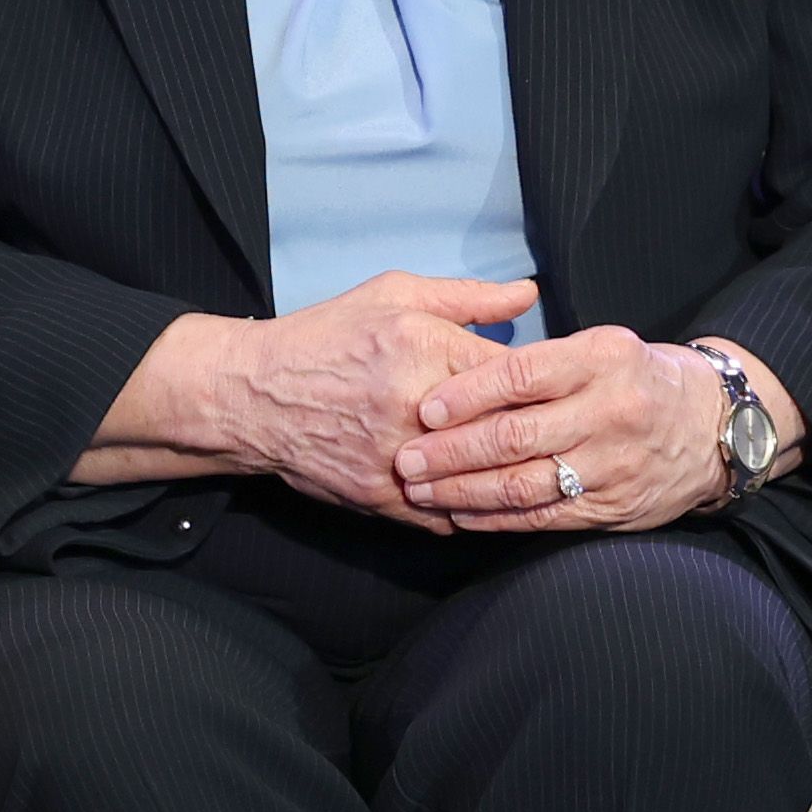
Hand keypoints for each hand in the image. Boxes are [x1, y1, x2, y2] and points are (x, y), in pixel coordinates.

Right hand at [81, 278, 539, 514]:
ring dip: (511, 480)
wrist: (251, 395)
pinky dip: (472, 510)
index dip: (546, 385)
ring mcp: (399, 458)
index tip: (560, 390)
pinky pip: (449, 515)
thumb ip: (466, 297)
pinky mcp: (382, 497)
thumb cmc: (324, 338)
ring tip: (533, 472)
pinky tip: (488, 500)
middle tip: (561, 434)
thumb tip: (528, 297)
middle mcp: (414, 406)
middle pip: (507, 430)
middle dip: (537, 433)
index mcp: (425, 348)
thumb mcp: (392, 296)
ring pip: (482, 481)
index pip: (517, 374)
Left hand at [395, 331, 728, 533]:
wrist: (715, 426)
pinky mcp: (613, 506)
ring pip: (524, 483)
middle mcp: (611, 411)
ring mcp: (613, 464)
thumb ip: (539, 356)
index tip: (424, 408)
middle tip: (406, 458)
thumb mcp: (602, 345)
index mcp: (602, 359)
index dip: (466, 394)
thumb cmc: (637, 377)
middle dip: (451, 451)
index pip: (520, 375)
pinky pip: (543, 517)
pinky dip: (495, 519)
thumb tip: (460, 356)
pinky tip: (460, 514)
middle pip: (515, 436)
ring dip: (463, 491)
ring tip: (420, 490)